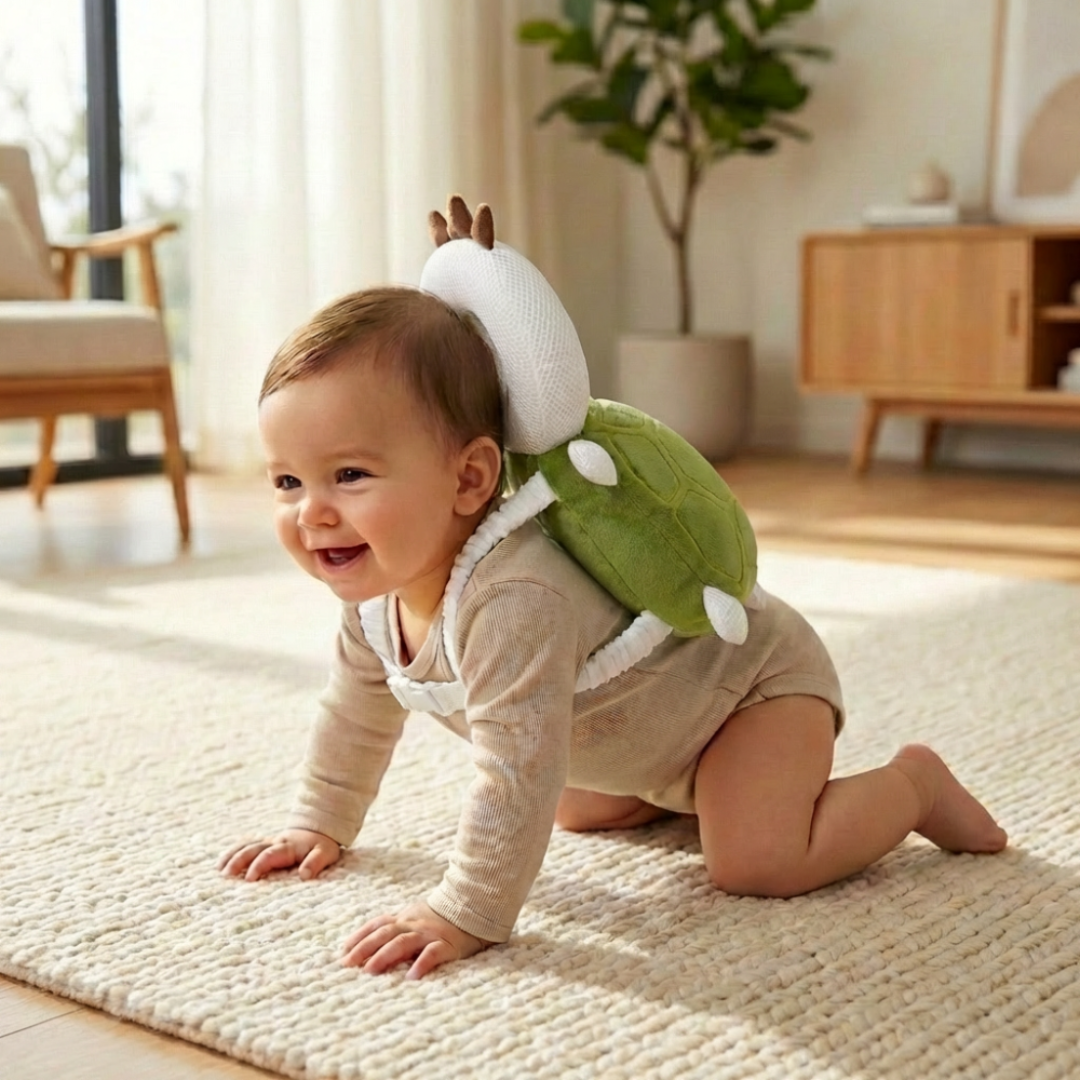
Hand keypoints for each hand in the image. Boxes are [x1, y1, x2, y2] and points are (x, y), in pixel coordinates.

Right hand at [218, 828, 341, 880]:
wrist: (319, 829)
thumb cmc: (322, 846)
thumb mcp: (326, 853)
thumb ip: (316, 863)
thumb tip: (304, 875)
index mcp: (288, 846)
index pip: (269, 855)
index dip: (258, 865)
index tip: (248, 879)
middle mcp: (275, 842)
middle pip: (252, 848)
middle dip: (238, 860)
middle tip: (226, 875)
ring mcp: (268, 842)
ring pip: (246, 846)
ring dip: (232, 856)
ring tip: (219, 870)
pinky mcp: (264, 844)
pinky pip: (245, 845)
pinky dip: (232, 852)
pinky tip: (220, 864)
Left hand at [342, 901, 488, 979]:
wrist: (476, 907)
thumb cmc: (443, 918)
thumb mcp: (417, 918)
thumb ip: (398, 929)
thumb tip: (371, 948)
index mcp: (406, 918)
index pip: (378, 924)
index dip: (360, 936)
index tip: (343, 952)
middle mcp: (414, 924)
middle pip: (385, 933)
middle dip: (364, 948)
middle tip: (348, 964)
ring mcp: (429, 933)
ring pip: (403, 942)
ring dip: (384, 956)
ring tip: (370, 971)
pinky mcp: (447, 944)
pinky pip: (433, 953)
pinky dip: (421, 964)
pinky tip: (412, 977)